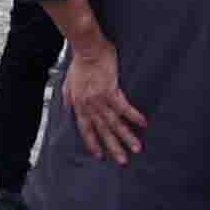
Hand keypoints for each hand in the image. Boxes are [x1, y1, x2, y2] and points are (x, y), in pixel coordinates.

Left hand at [61, 38, 145, 164]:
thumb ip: (69, 96)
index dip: (92, 142)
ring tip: (136, 148)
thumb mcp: (68, 81)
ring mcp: (99, 99)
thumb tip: (67, 106)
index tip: (99, 155)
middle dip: (112, 146)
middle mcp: (88, 105)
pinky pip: (123, 107)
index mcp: (78, 104)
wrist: (87, 48)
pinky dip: (133, 116)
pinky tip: (142, 123)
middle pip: (102, 130)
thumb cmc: (79, 62)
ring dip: (126, 136)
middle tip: (122, 160)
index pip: (85, 128)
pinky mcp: (111, 90)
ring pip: (114, 122)